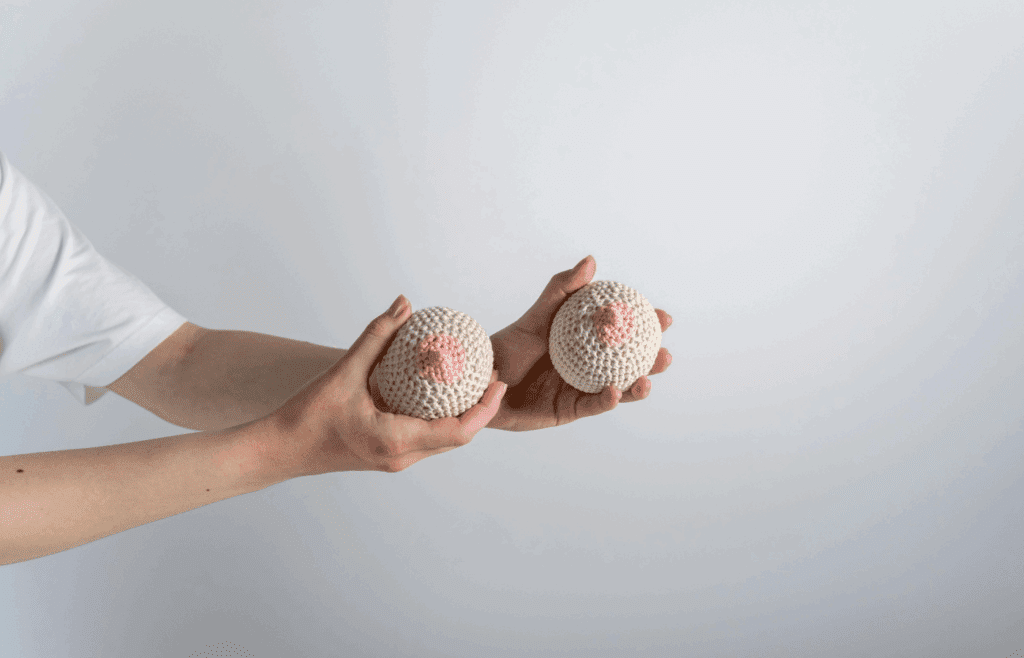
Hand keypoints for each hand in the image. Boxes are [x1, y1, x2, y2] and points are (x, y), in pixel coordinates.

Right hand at [264, 296, 507, 475]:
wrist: (277, 451)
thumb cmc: (305, 415)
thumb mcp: (342, 371)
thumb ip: (376, 336)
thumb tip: (404, 303)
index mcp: (397, 442)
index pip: (459, 432)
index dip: (486, 408)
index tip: (498, 381)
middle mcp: (401, 457)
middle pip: (458, 438)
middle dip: (480, 409)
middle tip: (490, 374)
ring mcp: (394, 461)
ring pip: (441, 441)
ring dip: (462, 415)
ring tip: (471, 381)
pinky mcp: (386, 456)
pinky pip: (424, 438)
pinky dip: (438, 418)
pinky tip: (437, 392)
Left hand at [486, 255, 672, 431]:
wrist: (482, 377)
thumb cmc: (510, 344)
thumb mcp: (538, 315)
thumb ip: (562, 289)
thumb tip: (591, 261)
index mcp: (587, 343)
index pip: (624, 334)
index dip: (648, 327)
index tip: (663, 318)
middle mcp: (588, 367)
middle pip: (629, 364)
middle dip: (653, 361)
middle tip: (665, 354)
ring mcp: (581, 390)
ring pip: (618, 389)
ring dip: (637, 386)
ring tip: (648, 379)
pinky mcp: (568, 410)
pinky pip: (592, 406)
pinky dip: (606, 401)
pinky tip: (615, 392)